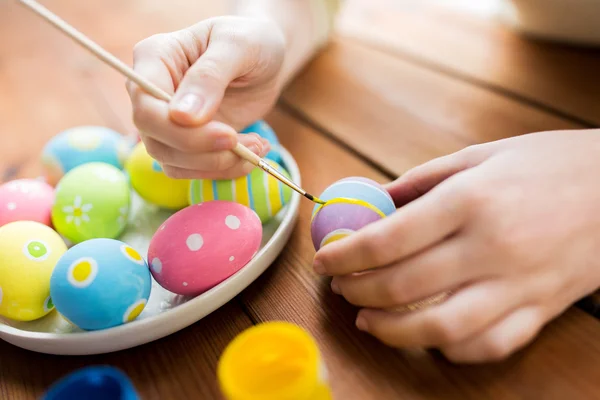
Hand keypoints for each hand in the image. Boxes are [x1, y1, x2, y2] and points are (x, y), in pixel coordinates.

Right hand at [127, 16, 285, 178]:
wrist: (265, 56)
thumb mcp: (237, 46)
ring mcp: (166, 121)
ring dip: (218, 165)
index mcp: (154, 59)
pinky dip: (223, 170)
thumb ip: (210, 76)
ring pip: (173, 161)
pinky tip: (251, 154)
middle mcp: (151, 93)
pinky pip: (192, 169)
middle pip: (156, 140)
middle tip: (250, 146)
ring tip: (258, 147)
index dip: (180, 130)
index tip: (228, 134)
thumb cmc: (250, 40)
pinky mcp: (186, 142)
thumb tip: (182, 116)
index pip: (146, 108)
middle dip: (204, 152)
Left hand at [313, 129, 599, 362]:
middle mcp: (491, 247)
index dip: (345, 256)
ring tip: (367, 320)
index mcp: (470, 201)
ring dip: (391, 331)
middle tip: (341, 287)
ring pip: (441, 328)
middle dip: (358, 292)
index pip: (388, 240)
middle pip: (404, 287)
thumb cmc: (549, 163)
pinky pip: (488, 344)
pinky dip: (449, 347)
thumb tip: (373, 201)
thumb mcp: (480, 155)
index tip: (324, 260)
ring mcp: (519, 285)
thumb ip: (421, 181)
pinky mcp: (541, 310)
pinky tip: (427, 335)